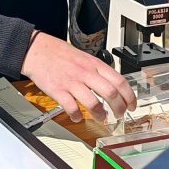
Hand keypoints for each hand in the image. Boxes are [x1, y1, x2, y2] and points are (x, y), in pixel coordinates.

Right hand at [21, 32, 135, 122]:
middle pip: (111, 93)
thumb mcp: (84, 57)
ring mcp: (72, 82)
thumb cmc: (59, 54)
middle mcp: (86, 73)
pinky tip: (77, 116)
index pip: (119, 81)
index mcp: (94, 64)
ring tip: (101, 118)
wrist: (37, 50)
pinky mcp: (58, 91)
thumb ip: (98, 70)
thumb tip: (113, 85)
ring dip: (100, 115)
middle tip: (119, 114)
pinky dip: (77, 116)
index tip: (131, 105)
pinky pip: (72, 108)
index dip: (129, 96)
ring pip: (93, 103)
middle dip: (119, 108)